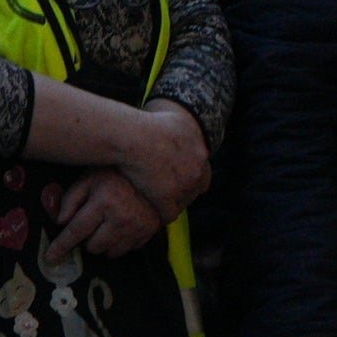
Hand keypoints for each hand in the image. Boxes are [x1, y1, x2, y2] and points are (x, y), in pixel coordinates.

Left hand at [45, 167, 164, 262]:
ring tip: (108, 223)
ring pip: (108, 253)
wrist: (153, 170)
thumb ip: (70, 198)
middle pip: (92, 247)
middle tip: (93, 221)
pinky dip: (118, 243)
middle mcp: (121, 217)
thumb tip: (59, 222)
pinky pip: (125, 251)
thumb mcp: (89, 178)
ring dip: (103, 242)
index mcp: (103, 201)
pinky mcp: (148, 232)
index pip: (76, 230)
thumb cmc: (115, 174)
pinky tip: (121, 226)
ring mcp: (137, 227)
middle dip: (87, 238)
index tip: (50, 259)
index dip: (61, 246)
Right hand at [118, 100, 210, 221]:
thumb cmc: (146, 125)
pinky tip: (148, 213)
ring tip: (154, 204)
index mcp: (200, 150)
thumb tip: (181, 139)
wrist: (133, 136)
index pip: (203, 172)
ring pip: (181, 202)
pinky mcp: (169, 200)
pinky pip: (167, 215)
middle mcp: (197, 168)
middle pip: (195, 188)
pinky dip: (158, 215)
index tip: (178, 181)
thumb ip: (185, 133)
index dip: (190, 177)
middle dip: (182, 191)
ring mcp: (185, 186)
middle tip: (165, 194)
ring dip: (170, 204)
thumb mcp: (176, 121)